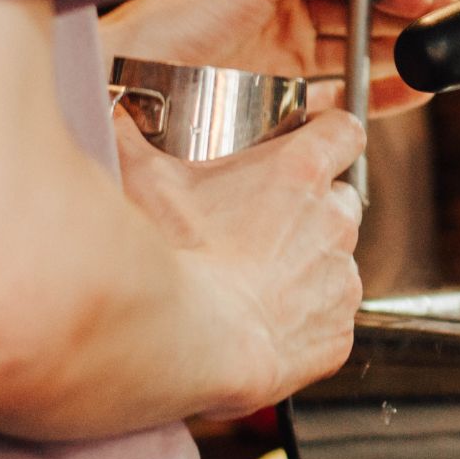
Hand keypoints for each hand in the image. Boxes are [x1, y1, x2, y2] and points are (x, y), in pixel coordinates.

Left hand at [100, 0, 451, 116]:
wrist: (124, 84)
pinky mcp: (279, 102)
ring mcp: (280, 59)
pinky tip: (406, 93)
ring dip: (395, 57)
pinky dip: (377, 97)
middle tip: (441, 28)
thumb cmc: (167, 22)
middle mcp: (278, 13)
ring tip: (431, 61)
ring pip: (354, 55)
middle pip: (357, 14)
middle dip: (402, 20)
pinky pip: (341, 98)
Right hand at [114, 107, 366, 414]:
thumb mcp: (144, 180)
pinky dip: (305, 321)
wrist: (187, 342)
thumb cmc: (172, 259)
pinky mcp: (337, 333)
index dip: (331, 135)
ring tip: (253, 280)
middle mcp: (333, 222)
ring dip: (306, 265)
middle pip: (339, 199)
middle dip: (311, 207)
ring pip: (335, 261)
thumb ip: (133, 138)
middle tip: (262, 222)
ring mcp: (340, 279)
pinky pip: (329, 319)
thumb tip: (115, 116)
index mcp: (301, 172)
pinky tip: (262, 324)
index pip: (344, 132)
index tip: (316, 141)